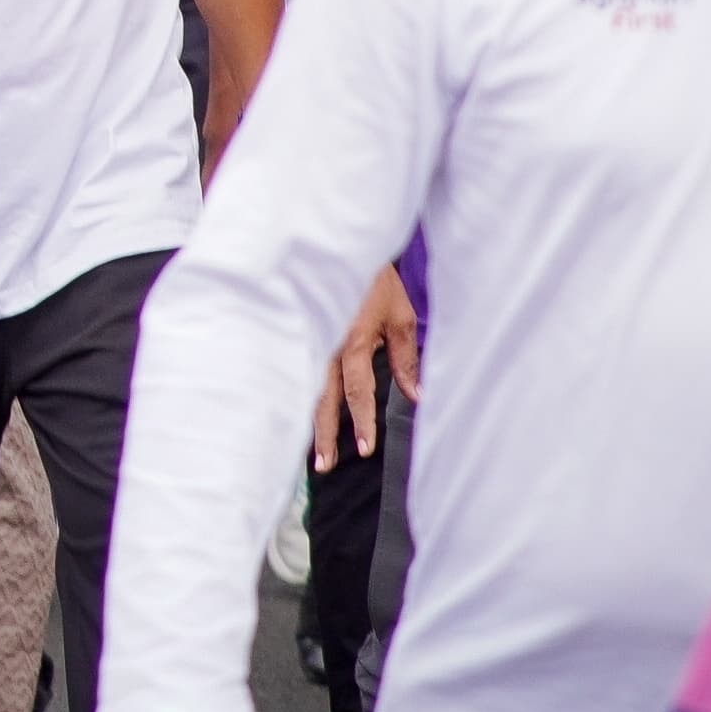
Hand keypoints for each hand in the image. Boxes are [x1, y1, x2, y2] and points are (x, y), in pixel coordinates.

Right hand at [311, 264, 422, 469]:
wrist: (340, 245)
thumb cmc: (376, 281)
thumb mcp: (400, 316)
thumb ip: (407, 358)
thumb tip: (416, 396)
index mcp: (354, 340)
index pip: (357, 390)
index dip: (362, 420)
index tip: (363, 449)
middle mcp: (327, 344)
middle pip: (323, 398)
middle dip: (324, 434)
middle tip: (324, 467)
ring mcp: (309, 339)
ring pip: (306, 388)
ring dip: (308, 423)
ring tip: (312, 455)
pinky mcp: (299, 334)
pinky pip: (297, 372)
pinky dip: (296, 398)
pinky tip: (294, 418)